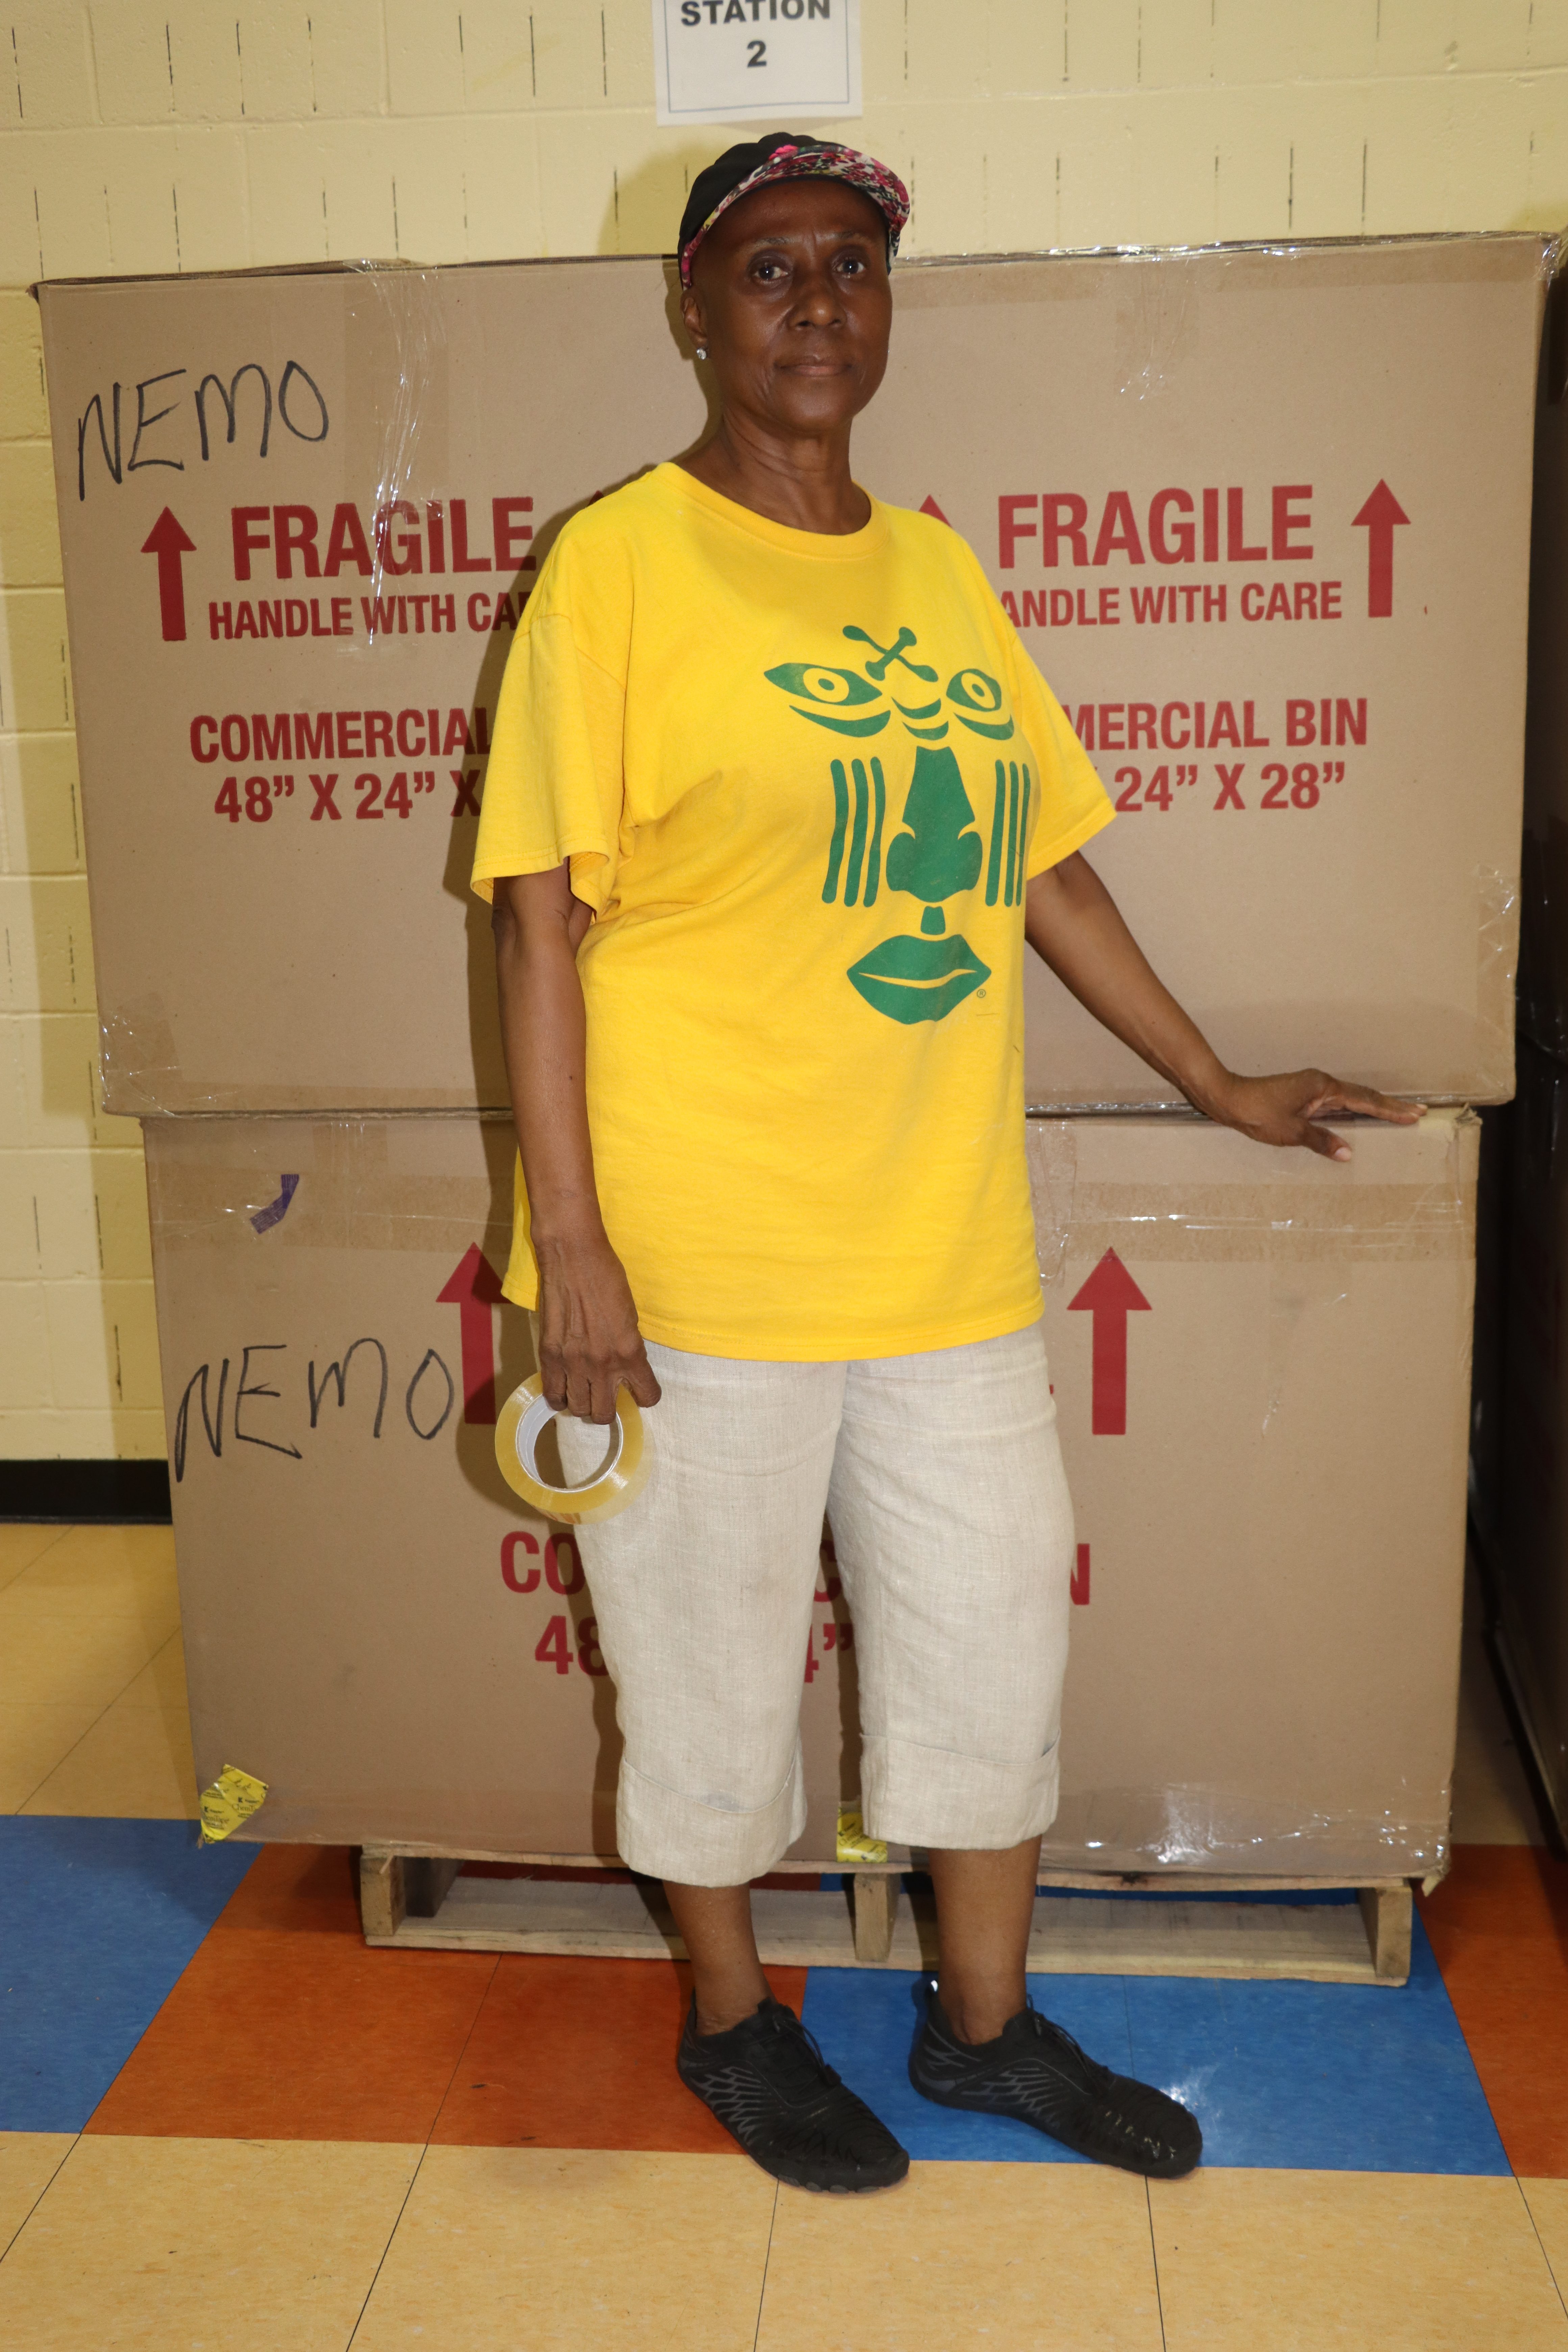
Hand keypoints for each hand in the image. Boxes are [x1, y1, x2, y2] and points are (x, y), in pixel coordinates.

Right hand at [535, 1232, 662, 1423]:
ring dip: (583, 1403)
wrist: (574, 1258)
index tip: (639, 1391)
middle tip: (606, 1394)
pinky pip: (553, 1394)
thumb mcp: (630, 1316)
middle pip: (604, 1413)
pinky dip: (559, 1397)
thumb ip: (628, 1348)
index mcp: (630, 1352)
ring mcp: (573, 1362)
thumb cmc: (607, 1278)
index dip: (644, 1396)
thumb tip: (624, 1370)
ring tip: (584, 1391)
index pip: (647, 1396)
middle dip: (608, 1409)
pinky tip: (564, 1389)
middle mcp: (602, 1364)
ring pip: (578, 1408)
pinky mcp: (549, 1356)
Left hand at [1206, 1070, 1424, 1162]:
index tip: (1415, 1113)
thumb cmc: (1257, 1113)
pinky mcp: (1303, 1095)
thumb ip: (1321, 1141)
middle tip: (1417, 1112)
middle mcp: (1321, 1084)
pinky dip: (1353, 1109)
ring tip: (1396, 1114)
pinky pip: (1336, 1103)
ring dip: (1373, 1106)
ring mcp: (1312, 1088)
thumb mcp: (1291, 1132)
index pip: (1365, 1100)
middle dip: (1390, 1106)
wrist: (1229, 1098)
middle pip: (1363, 1096)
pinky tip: (1359, 1117)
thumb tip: (1348, 1153)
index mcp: (1323, 1088)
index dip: (1391, 1109)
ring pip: (1350, 1099)